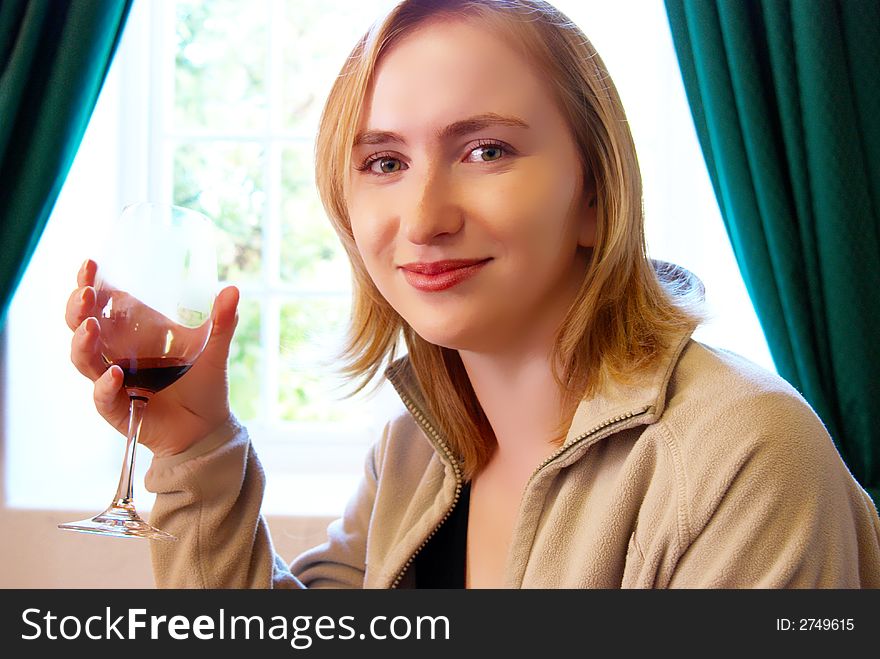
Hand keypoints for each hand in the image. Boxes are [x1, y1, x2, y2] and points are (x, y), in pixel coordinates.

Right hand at [65, 259, 239, 456]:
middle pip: (81, 325)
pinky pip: (103, 396)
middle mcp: (117, 353)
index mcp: (135, 331)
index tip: (90, 264)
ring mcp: (113, 380)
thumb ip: (222, 322)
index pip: (103, 302)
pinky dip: (105, 386)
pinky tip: (115, 375)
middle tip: (85, 293)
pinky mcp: (117, 408)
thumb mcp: (214, 349)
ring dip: (83, 343)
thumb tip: (232, 290)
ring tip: (90, 327)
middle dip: (78, 307)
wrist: (207, 428)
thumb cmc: (204, 384)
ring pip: (83, 359)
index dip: (90, 284)